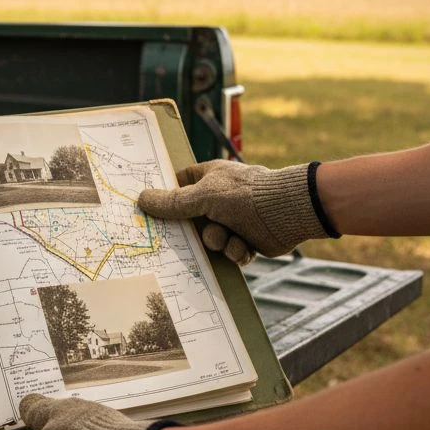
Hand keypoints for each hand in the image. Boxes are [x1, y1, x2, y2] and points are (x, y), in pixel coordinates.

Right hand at [137, 160, 330, 263]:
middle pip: (190, 218)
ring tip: (230, 237)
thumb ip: (172, 202)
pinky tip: (245, 246)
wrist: (288, 213)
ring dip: (219, 241)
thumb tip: (141, 199)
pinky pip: (229, 252)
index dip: (166, 196)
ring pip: (210, 239)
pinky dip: (236, 251)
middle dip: (194, 230)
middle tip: (192, 234)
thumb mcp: (203, 196)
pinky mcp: (247, 239)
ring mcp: (234, 219)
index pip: (179, 183)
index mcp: (209, 177)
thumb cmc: (244, 195)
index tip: (153, 210)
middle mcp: (220, 198)